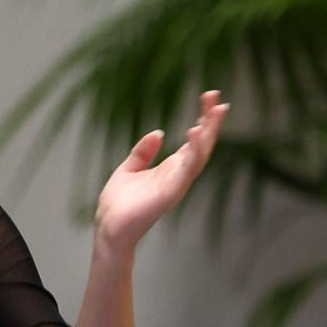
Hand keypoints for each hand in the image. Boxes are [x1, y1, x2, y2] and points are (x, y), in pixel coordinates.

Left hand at [94, 90, 226, 253]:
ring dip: (207, 134)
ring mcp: (176, 185)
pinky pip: (186, 170)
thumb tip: (159, 134)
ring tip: (212, 112)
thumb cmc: (119, 204)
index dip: (204, 120)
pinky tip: (194, 132)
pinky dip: (193, 152)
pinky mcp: (169, 194)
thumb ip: (143, 152)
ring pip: (199, 156)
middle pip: (202, 145)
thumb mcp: (129, 169)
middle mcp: (178, 176)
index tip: (210, 97)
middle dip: (211, 122)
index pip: (194, 141)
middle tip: (218, 99)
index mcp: (171, 168)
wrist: (108, 229)